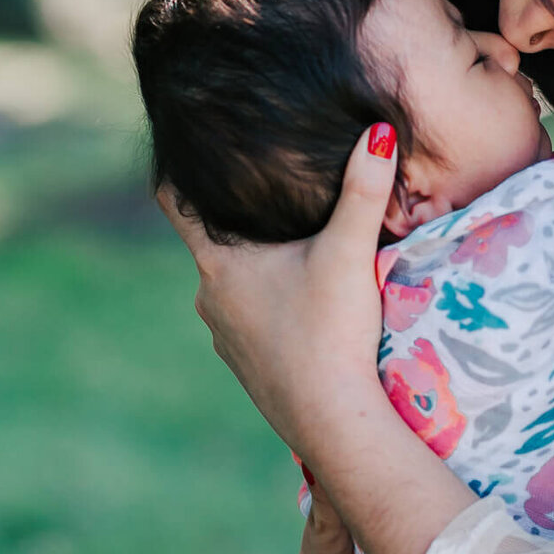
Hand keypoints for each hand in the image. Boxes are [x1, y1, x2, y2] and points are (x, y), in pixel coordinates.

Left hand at [156, 126, 397, 453]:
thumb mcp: (349, 252)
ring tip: (285, 242)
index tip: (185, 145)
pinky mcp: (247, 365)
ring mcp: (224, 336)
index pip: (175, 202)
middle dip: (233, 216)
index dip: (178, 170)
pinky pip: (247, 319)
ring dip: (253, 265)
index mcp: (219, 264)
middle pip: (210, 242)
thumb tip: (379, 130)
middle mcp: (209, 299)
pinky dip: (265, 302)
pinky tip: (297, 302)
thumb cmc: (331, 334)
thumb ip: (364, 190)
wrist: (332, 422)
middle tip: (258, 183)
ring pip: (230, 284)